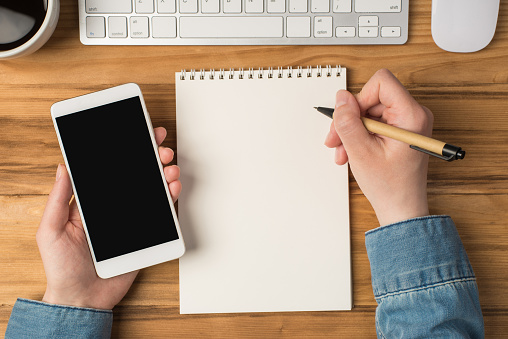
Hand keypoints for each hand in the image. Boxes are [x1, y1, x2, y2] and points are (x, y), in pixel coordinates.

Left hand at [36, 127, 181, 309]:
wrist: (81, 298)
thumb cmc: (62, 268)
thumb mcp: (51, 230)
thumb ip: (58, 198)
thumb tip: (62, 167)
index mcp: (93, 202)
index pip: (112, 170)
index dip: (126, 151)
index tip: (138, 135)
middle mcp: (115, 207)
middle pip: (137, 175)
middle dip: (151, 158)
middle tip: (160, 148)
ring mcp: (132, 220)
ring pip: (153, 191)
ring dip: (164, 175)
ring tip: (169, 168)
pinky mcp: (146, 235)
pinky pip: (161, 214)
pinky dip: (170, 199)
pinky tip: (172, 188)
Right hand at [324, 69, 432, 225]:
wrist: (401, 208)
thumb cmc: (391, 186)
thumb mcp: (361, 152)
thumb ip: (348, 121)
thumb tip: (341, 97)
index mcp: (411, 115)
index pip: (382, 82)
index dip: (360, 98)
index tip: (351, 119)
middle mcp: (413, 114)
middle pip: (372, 98)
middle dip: (350, 119)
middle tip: (336, 139)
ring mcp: (407, 123)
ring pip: (369, 112)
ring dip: (351, 131)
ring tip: (343, 151)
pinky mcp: (400, 131)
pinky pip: (373, 123)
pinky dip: (359, 136)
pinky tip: (351, 152)